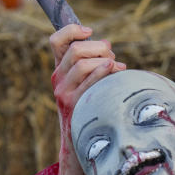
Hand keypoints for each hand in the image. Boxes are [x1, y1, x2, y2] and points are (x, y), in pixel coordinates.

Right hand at [49, 24, 126, 174]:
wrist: (81, 145)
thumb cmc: (93, 110)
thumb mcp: (89, 84)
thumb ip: (93, 65)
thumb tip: (107, 46)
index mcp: (60, 70)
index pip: (56, 40)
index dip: (72, 30)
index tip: (90, 31)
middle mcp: (58, 80)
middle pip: (76, 49)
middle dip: (99, 48)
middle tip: (113, 57)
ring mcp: (63, 93)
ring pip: (83, 62)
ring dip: (105, 60)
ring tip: (118, 68)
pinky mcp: (74, 105)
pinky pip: (90, 80)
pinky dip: (104, 70)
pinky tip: (117, 70)